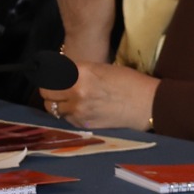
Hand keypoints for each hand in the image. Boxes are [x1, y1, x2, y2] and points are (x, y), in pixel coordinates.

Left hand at [41, 58, 156, 131]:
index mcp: (81, 72)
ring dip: (57, 103)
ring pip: (52, 107)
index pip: (50, 72)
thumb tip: (59, 73)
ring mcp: (77, 110)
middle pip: (45, 91)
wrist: (147, 104)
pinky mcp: (82, 124)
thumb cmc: (129, 82)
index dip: (48, 73)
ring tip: (69, 99)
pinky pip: (64, 118)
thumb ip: (79, 71)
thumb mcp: (102, 69)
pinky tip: (81, 109)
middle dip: (49, 89)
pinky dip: (68, 114)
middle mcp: (75, 91)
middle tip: (56, 87)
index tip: (48, 73)